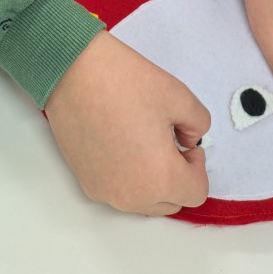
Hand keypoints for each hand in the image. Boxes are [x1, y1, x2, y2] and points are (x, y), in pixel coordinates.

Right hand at [44, 31, 209, 215]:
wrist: (73, 71)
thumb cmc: (123, 82)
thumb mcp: (180, 97)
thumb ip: (199, 125)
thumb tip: (190, 140)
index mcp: (160, 178)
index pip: (196, 193)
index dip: (197, 164)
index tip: (185, 142)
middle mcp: (131, 195)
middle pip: (171, 202)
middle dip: (177, 175)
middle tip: (167, 140)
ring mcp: (105, 191)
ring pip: (144, 200)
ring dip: (152, 179)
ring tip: (142, 140)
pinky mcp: (86, 181)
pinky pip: (119, 191)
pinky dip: (128, 176)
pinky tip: (122, 142)